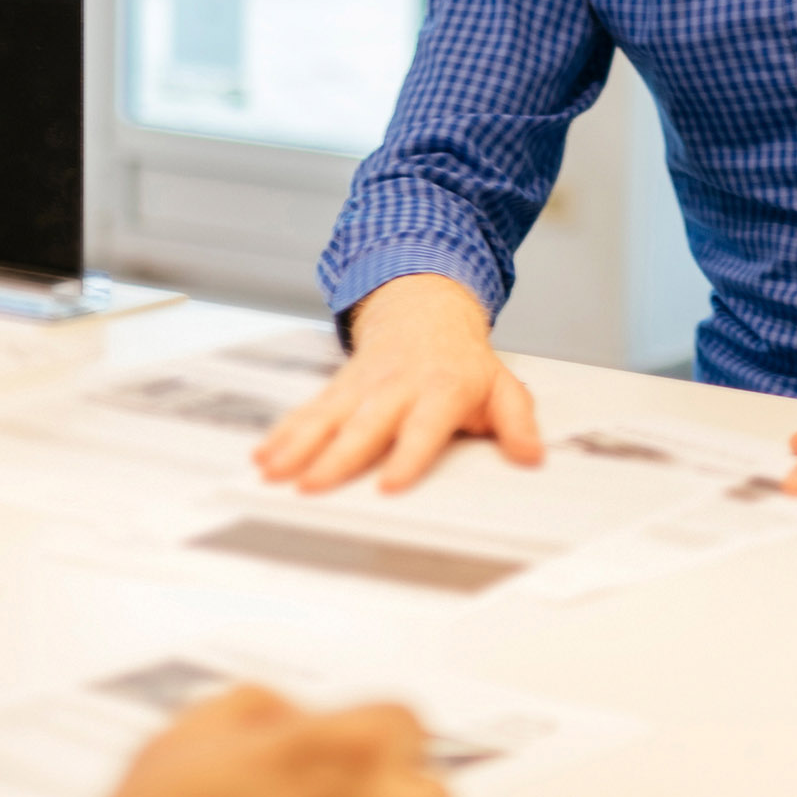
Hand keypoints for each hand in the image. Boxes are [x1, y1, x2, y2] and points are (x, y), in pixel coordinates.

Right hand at [253, 274, 541, 493]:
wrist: (426, 309)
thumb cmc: (464, 362)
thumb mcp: (502, 386)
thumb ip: (517, 422)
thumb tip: (532, 456)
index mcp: (441, 389)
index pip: (424, 426)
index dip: (408, 456)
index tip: (389, 485)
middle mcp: (396, 387)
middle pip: (365, 425)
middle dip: (337, 456)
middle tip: (312, 486)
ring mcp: (363, 385)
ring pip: (327, 416)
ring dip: (298, 446)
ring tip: (273, 474)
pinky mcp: (339, 387)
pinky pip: (309, 411)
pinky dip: (283, 433)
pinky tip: (263, 456)